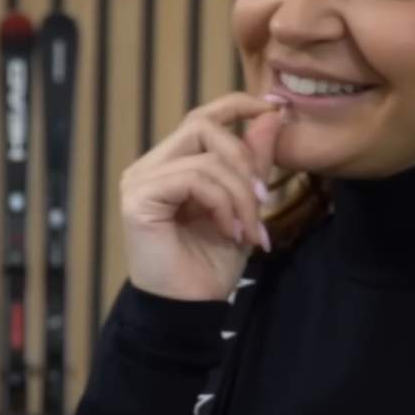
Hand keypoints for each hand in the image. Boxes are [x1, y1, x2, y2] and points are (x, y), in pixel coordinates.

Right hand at [119, 96, 289, 302]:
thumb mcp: (244, 206)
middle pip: (202, 125)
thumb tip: (272, 115)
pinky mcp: (138, 199)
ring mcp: (139, 181)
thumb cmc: (210, 264)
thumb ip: (253, 162)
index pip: (202, 117)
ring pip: (205, 156)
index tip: (276, 107)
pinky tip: (227, 231)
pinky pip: (193, 178)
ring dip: (240, 194)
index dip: (238, 104)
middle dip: (244, 160)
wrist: (189, 309)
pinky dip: (222, 203)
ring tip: (248, 230)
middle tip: (263, 200)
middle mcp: (149, 167)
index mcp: (170, 165)